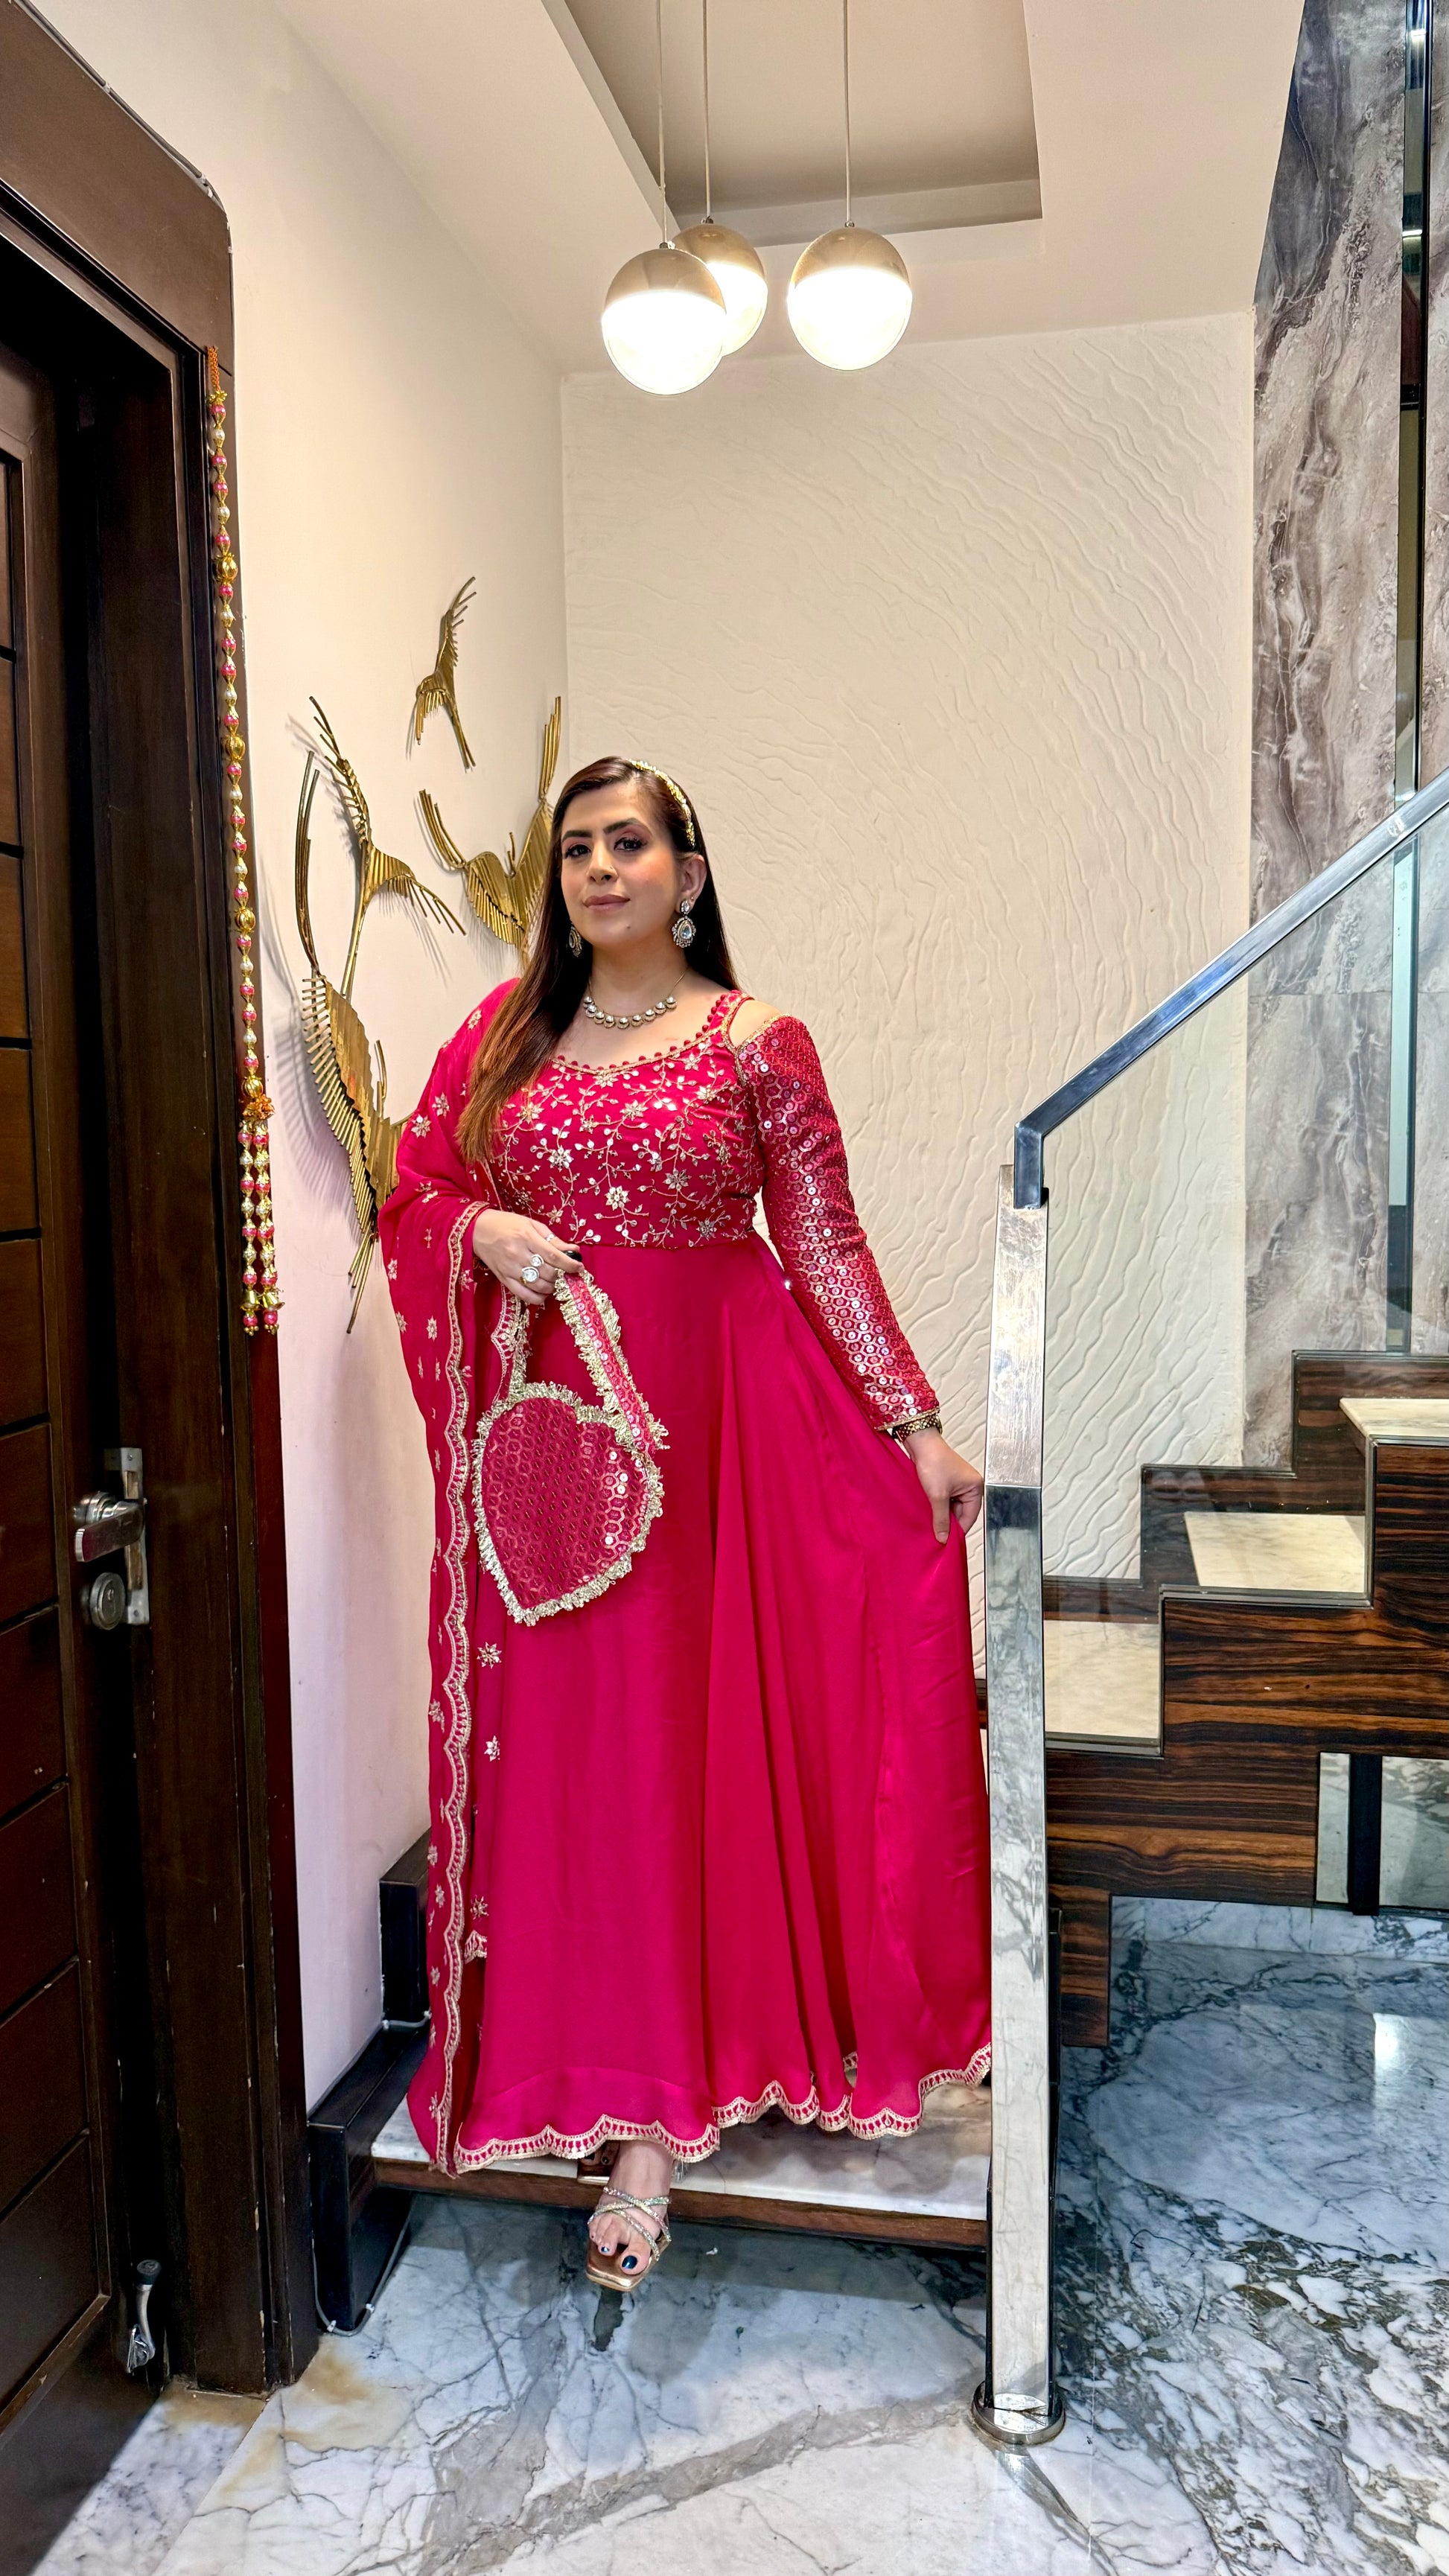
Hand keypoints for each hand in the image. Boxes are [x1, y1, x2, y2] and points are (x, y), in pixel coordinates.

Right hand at [471, 1210, 582, 1308]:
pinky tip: (544, 1293)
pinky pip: (524, 1295)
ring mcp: (510, 1269)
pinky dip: (538, 1298)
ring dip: (552, 1287)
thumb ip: (552, 1239)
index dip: (570, 1264)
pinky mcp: (503, 1279)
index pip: (554, 1256)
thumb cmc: (507, 1224)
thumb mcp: (531, 1224)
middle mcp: (518, 1254)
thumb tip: (573, 1250)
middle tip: (567, 1274)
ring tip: (556, 1281)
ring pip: (538, 1285)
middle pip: (548, 1272)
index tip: (579, 1268)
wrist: (478, 1230)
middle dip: (562, 1276)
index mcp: (526, 1237)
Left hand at [903, 1428, 983, 1542]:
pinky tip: (929, 1510)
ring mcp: (958, 1484)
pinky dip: (938, 1506)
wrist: (921, 1443)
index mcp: (975, 1487)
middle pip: (961, 1513)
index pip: (970, 1516)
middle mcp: (969, 1486)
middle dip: (949, 1521)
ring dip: (942, 1513)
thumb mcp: (937, 1495)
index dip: (958, 1530)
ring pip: (952, 1507)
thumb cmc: (934, 1462)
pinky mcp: (947, 1482)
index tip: (948, 1541)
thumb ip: (941, 1519)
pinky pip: (945, 1500)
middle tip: (937, 1532)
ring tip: (931, 1519)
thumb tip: (943, 1537)